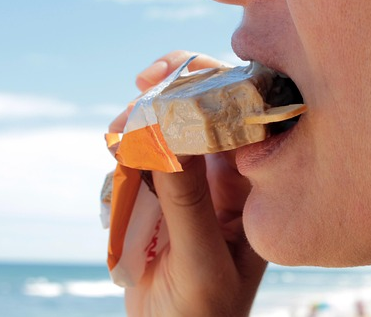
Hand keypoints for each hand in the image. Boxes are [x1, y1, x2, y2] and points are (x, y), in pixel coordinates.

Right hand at [109, 50, 266, 316]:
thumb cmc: (205, 315)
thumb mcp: (200, 261)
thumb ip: (188, 202)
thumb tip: (168, 134)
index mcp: (254, 185)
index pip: (241, 115)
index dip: (207, 83)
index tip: (164, 77)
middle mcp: (225, 176)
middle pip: (197, 111)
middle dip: (161, 102)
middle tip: (130, 105)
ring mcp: (189, 183)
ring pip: (159, 134)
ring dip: (131, 140)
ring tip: (115, 161)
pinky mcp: (157, 197)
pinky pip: (134, 167)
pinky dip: (118, 179)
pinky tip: (117, 214)